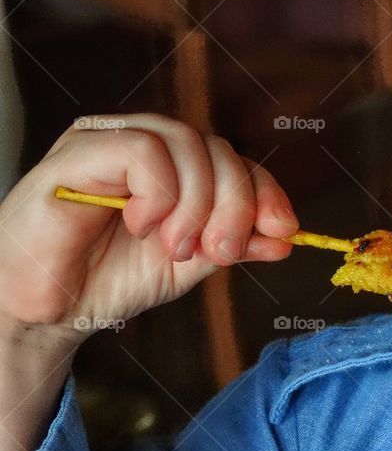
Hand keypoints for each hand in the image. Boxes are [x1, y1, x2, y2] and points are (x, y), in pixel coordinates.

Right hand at [0, 113, 299, 345]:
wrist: (44, 311)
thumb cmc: (108, 279)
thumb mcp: (189, 263)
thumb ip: (236, 243)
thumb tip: (287, 237)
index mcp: (175, 163)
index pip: (234, 160)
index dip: (265, 191)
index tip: (284, 230)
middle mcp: (145, 141)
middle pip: (217, 149)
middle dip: (235, 204)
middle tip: (221, 251)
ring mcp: (110, 139)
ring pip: (185, 142)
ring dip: (197, 203)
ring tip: (176, 245)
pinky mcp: (78, 151)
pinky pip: (142, 150)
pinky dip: (159, 192)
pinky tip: (142, 224)